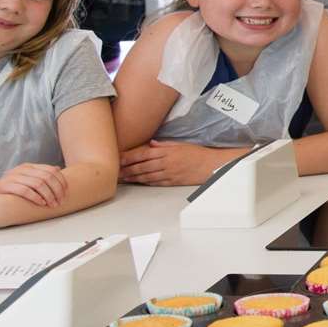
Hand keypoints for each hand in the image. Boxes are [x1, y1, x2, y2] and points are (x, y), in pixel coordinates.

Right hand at [0, 163, 68, 207]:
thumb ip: (41, 174)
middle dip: (57, 190)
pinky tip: (41, 203)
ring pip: (38, 183)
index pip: (51, 170)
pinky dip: (36, 197)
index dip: (61, 182)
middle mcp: (22, 169)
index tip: (66, 193)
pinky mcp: (6, 186)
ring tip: (52, 204)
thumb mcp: (28, 179)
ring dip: (48, 195)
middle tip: (60, 202)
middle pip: (47, 177)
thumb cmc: (12, 189)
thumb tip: (57, 169)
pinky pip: (25, 190)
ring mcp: (13, 176)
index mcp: (29, 166)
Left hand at [120, 140, 234, 185]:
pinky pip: (156, 182)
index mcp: (167, 151)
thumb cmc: (197, 154)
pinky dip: (146, 182)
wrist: (211, 165)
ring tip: (124, 178)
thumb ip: (165, 144)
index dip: (129, 156)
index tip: (119, 158)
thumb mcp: (181, 144)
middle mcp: (166, 162)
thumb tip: (152, 143)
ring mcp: (169, 173)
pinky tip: (139, 182)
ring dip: (133, 177)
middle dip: (127, 169)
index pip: (143, 153)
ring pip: (146, 176)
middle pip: (142, 166)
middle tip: (116, 171)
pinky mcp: (172, 181)